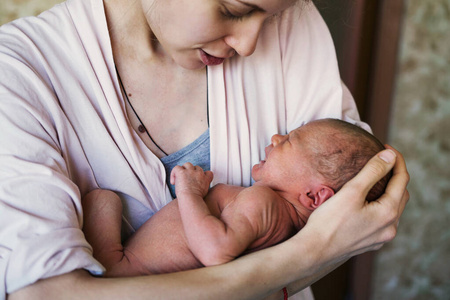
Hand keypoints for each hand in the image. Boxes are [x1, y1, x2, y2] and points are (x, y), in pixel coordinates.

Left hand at [170, 162, 213, 197]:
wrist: (191, 199)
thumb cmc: (196, 200)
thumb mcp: (205, 193)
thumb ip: (203, 187)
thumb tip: (198, 188)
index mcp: (205, 179)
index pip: (208, 173)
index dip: (203, 175)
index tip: (198, 180)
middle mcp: (199, 173)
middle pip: (196, 167)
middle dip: (191, 172)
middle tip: (186, 181)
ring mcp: (190, 171)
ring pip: (187, 165)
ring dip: (184, 170)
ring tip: (180, 179)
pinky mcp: (181, 172)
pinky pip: (176, 168)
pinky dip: (173, 173)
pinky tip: (173, 182)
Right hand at [302, 146, 408, 260]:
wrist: (314, 251)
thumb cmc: (329, 221)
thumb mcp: (351, 192)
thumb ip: (372, 172)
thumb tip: (390, 155)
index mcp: (388, 213)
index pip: (401, 180)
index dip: (397, 160)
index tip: (385, 146)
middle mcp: (390, 227)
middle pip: (400, 194)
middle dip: (394, 175)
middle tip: (381, 160)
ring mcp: (381, 237)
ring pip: (392, 208)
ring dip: (388, 191)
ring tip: (375, 178)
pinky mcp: (370, 242)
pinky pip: (382, 220)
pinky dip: (380, 205)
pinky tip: (367, 202)